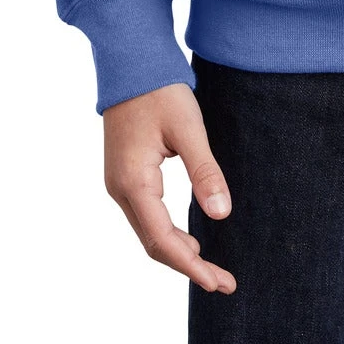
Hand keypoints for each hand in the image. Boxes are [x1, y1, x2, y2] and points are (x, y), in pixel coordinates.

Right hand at [103, 82, 236, 293]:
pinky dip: (168, 234)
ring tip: (211, 267)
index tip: (218, 282)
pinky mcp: (125, 175)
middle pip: (153, 243)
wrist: (130, 62)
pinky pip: (146, 216)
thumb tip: (221, 214)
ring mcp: (119, 184)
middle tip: (224, 281)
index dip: (191, 266)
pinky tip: (190, 240)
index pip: (162, 240)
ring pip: (148, 232)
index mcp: (134, 182)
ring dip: (178, 252)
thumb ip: (205, 171)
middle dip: (188, 265)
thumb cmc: (160, 90)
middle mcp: (120, 190)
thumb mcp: (189, 128)